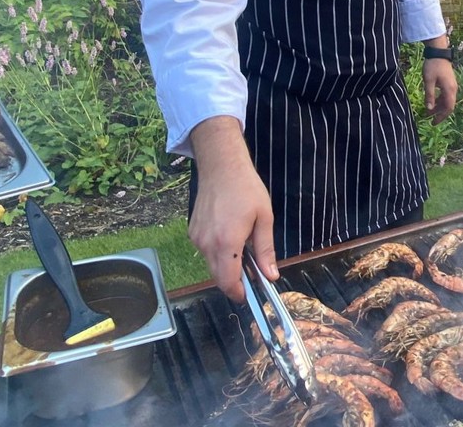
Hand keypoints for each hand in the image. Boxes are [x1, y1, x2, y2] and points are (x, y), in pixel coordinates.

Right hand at [188, 116, 277, 301]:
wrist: (221, 166)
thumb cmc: (246, 189)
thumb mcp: (264, 219)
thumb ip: (265, 250)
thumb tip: (271, 276)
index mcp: (227, 242)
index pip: (228, 281)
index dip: (239, 293)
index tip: (249, 295)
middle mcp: (207, 244)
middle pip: (218, 277)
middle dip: (234, 281)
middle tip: (252, 273)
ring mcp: (197, 238)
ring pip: (211, 265)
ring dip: (226, 265)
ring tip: (242, 248)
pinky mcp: (192, 232)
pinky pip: (205, 251)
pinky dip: (217, 252)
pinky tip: (229, 237)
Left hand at [422, 45, 457, 124]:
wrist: (438, 52)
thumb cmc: (433, 66)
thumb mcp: (428, 81)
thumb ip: (429, 95)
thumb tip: (429, 109)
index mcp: (449, 90)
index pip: (448, 108)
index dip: (441, 117)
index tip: (433, 123)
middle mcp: (453, 89)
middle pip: (449, 106)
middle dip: (440, 114)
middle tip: (430, 120)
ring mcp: (452, 86)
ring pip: (447, 101)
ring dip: (439, 107)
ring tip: (429, 111)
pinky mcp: (449, 83)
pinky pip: (446, 95)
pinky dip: (440, 100)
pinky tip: (432, 101)